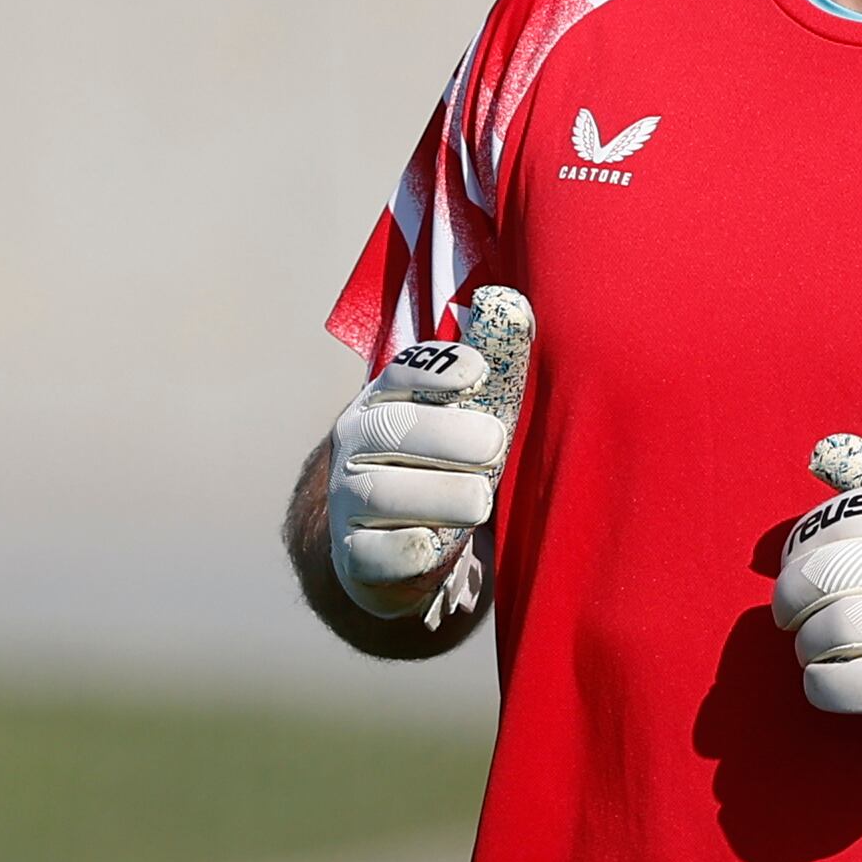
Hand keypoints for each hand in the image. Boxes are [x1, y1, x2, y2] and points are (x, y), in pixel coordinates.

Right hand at [326, 286, 532, 624]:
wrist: (391, 541)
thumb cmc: (444, 463)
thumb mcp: (467, 416)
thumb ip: (494, 368)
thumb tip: (514, 305)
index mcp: (386, 400)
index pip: (402, 372)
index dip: (437, 369)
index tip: (476, 373)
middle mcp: (356, 445)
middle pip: (393, 430)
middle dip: (450, 436)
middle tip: (493, 446)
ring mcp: (347, 502)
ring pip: (383, 492)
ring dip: (441, 493)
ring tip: (481, 498)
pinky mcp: (354, 556)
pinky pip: (375, 552)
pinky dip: (409, 548)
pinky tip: (436, 542)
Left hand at [772, 435, 861, 761]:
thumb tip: (820, 453)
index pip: (840, 524)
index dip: (801, 548)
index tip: (799, 568)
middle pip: (825, 578)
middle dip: (791, 599)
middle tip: (792, 615)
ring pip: (832, 632)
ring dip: (809, 645)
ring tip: (817, 648)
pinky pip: (850, 687)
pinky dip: (824, 685)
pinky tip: (828, 679)